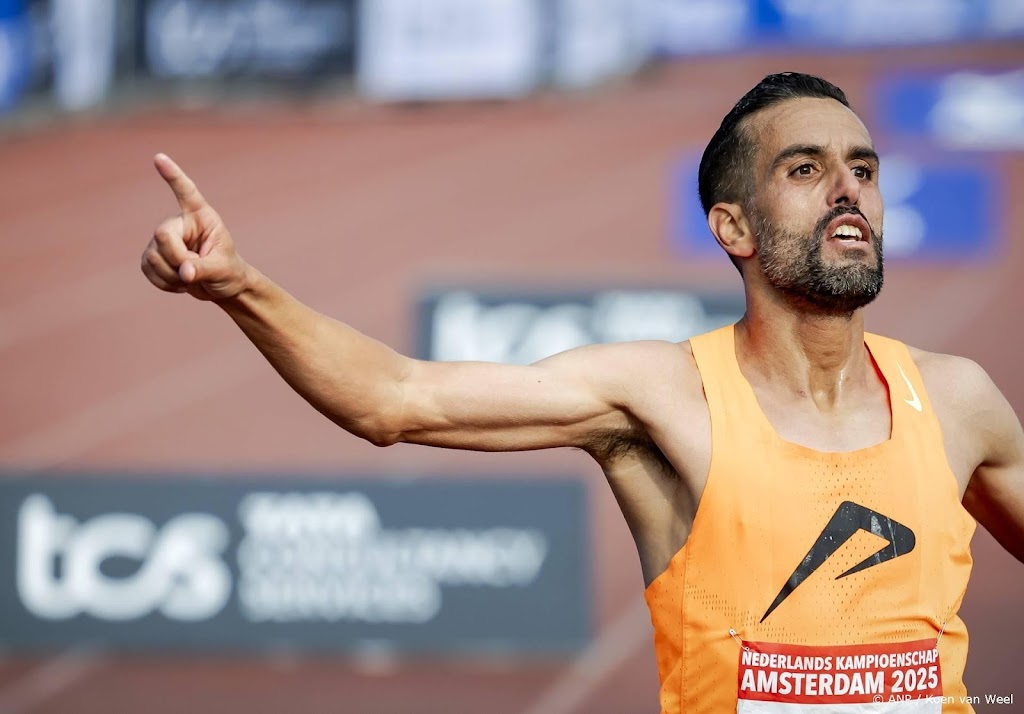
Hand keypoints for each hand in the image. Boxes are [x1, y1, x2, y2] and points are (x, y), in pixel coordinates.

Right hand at [141, 153, 249, 300]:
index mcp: (201, 217)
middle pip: (162, 235)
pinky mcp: (152, 255)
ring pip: (153, 256)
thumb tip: (183, 272)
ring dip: (171, 275)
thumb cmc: (228, 271)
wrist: (221, 286)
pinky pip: (147, 269)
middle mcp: (180, 223)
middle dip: (177, 258)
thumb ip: (204, 268)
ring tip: (191, 278)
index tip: (159, 157)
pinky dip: (163, 282)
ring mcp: (163, 239)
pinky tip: (179, 283)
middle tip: (194, 272)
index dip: (173, 175)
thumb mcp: (223, 268)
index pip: (187, 192)